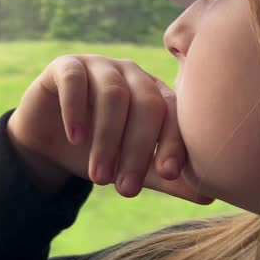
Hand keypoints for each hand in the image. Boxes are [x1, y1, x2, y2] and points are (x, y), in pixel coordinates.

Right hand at [7, 54, 212, 203]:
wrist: (48, 142)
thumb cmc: (98, 151)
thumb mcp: (133, 168)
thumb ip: (167, 177)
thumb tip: (211, 194)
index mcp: (154, 92)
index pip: (173, 113)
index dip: (173, 143)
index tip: (170, 175)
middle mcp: (131, 73)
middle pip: (145, 103)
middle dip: (137, 149)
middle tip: (126, 189)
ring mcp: (99, 65)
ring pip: (113, 94)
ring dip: (107, 138)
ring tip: (99, 177)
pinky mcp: (66, 66)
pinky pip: (75, 80)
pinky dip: (76, 109)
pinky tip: (75, 138)